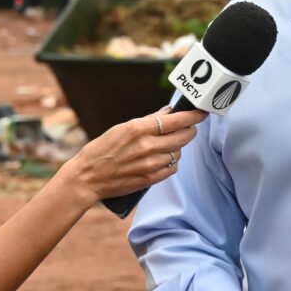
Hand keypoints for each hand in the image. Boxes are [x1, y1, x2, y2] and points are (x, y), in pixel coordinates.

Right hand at [64, 107, 207, 202]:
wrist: (88, 177)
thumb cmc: (103, 149)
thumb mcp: (123, 128)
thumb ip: (149, 121)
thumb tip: (171, 111)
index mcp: (139, 129)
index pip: (177, 120)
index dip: (193, 116)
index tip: (202, 113)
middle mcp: (147, 146)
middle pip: (184, 136)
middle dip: (189, 131)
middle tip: (187, 128)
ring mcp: (150, 164)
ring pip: (178, 152)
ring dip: (176, 148)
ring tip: (164, 146)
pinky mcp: (150, 179)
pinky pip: (172, 168)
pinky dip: (170, 162)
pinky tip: (160, 159)